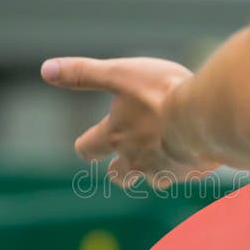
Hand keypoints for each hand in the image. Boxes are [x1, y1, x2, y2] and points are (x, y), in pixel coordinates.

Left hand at [41, 56, 217, 187]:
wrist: (204, 117)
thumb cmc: (160, 93)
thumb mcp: (119, 74)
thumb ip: (83, 74)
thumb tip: (46, 70)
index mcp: (115, 136)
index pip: (87, 149)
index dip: (86, 147)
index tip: (88, 146)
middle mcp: (136, 159)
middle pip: (118, 176)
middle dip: (118, 170)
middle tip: (122, 163)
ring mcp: (164, 170)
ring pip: (152, 179)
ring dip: (153, 170)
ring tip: (162, 156)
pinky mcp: (191, 173)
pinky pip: (184, 174)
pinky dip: (185, 166)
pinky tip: (195, 154)